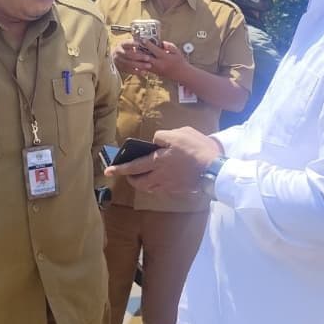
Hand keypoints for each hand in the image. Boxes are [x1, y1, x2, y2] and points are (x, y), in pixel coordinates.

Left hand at [105, 126, 221, 194]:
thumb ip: (163, 136)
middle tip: (128, 174)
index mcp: (158, 161)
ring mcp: (169, 185)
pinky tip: (162, 179)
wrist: (215, 169)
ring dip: (143, 183)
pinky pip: (162, 189)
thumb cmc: (197, 149)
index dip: (119, 168)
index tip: (108, 171)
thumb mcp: (179, 133)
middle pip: (139, 182)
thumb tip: (155, 141)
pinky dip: (157, 185)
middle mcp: (160, 176)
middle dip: (130, 179)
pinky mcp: (179, 190)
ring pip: (150, 188)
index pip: (133, 166)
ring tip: (143, 176)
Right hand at [112, 41, 152, 76]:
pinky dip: (137, 72)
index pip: (126, 43)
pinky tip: (144, 72)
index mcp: (122, 44)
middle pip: (128, 54)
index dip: (132, 43)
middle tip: (148, 58)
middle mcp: (119, 52)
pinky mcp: (120, 68)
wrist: (116, 57)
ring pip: (129, 63)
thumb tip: (146, 41)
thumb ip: (136, 43)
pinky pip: (129, 70)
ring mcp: (118, 60)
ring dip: (139, 65)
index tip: (139, 44)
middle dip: (139, 56)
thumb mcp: (129, 44)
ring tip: (149, 66)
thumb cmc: (128, 49)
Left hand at [139, 41, 190, 80]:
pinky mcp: (154, 72)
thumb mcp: (177, 51)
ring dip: (139, 57)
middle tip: (135, 45)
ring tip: (134, 51)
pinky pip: (145, 68)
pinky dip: (141, 63)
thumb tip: (161, 42)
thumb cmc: (179, 61)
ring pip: (144, 63)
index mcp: (165, 57)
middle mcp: (159, 64)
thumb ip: (169, 46)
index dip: (148, 44)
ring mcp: (156, 69)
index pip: (155, 50)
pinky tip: (138, 58)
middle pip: (147, 57)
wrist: (181, 74)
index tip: (143, 39)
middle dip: (140, 51)